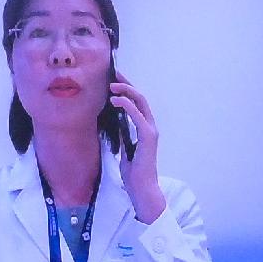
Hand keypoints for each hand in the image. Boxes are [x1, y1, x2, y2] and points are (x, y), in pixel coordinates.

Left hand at [109, 77, 165, 221]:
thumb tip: (116, 123)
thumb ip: (124, 136)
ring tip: (111, 85)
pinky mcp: (148, 136)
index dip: (126, 90)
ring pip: (140, 102)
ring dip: (126, 91)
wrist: (141, 188)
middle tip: (113, 74)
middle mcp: (150, 126)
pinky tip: (115, 100)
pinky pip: (136, 115)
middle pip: (139, 98)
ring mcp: (150, 130)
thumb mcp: (125, 149)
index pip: (137, 103)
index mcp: (145, 129)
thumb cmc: (133, 173)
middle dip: (126, 83)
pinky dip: (126, 105)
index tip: (113, 80)